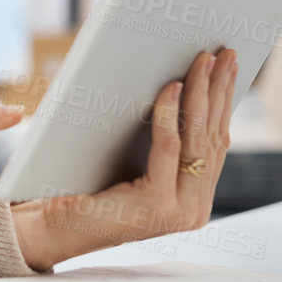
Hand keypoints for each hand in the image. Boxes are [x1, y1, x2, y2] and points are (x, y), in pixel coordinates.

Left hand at [12, 48, 238, 269]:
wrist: (52, 228)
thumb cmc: (87, 189)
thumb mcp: (136, 163)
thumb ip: (164, 143)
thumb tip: (180, 85)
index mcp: (194, 200)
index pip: (216, 143)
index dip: (224, 103)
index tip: (230, 67)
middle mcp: (195, 210)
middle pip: (212, 137)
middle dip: (220, 91)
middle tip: (225, 53)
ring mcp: (180, 211)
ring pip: (196, 139)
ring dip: (202, 94)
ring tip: (204, 60)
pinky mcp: (157, 205)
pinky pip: (169, 148)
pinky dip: (171, 114)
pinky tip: (173, 86)